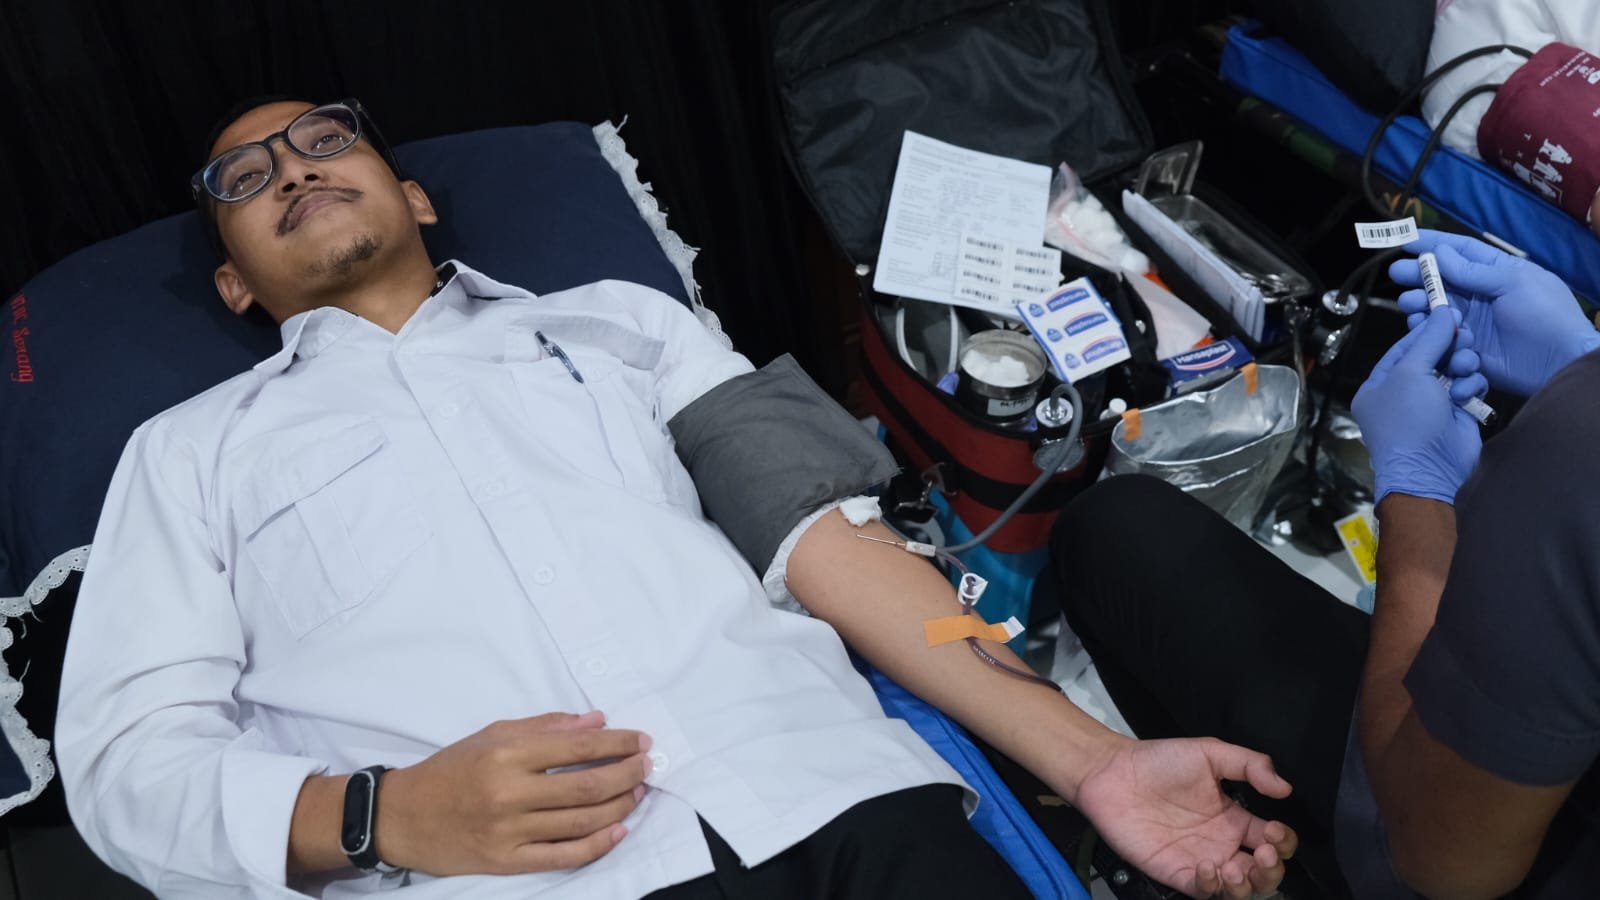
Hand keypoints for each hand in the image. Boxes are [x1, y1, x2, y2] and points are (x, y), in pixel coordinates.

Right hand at [377, 711, 652, 875]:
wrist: (403, 816)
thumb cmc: (452, 769)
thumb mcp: (492, 734)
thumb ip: (546, 726)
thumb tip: (596, 720)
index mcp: (506, 754)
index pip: (578, 748)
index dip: (618, 743)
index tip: (641, 739)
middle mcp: (509, 793)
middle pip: (586, 787)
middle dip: (627, 773)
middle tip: (648, 764)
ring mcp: (509, 831)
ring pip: (581, 822)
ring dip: (619, 806)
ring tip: (638, 791)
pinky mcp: (506, 861)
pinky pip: (562, 856)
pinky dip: (596, 845)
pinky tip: (618, 830)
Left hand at [1073, 737, 1297, 898]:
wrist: (1113, 772)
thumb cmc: (1158, 761)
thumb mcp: (1209, 752)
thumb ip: (1250, 764)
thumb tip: (1285, 787)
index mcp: (1235, 818)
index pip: (1274, 841)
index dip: (1284, 842)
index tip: (1275, 830)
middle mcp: (1222, 843)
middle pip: (1263, 874)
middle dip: (1273, 871)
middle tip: (1266, 853)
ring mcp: (1200, 860)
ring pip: (1239, 891)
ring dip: (1248, 887)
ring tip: (1237, 868)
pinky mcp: (1176, 872)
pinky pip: (1203, 892)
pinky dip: (1212, 886)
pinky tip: (1208, 867)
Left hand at [1352, 307, 1484, 505]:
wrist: (1430, 468)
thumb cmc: (1408, 419)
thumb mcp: (1411, 373)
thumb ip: (1428, 340)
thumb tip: (1443, 311)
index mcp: (1379, 386)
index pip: (1403, 348)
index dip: (1425, 330)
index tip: (1447, 313)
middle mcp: (1403, 394)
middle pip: (1432, 356)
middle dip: (1449, 347)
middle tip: (1464, 337)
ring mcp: (1431, 405)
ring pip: (1454, 370)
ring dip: (1462, 366)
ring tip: (1464, 368)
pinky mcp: (1456, 414)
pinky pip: (1468, 388)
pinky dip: (1471, 386)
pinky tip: (1469, 393)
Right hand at [1391, 230, 1599, 395]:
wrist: (1558, 361)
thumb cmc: (1544, 314)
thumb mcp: (1514, 282)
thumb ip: (1474, 270)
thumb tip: (1439, 252)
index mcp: (1496, 271)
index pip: (1459, 250)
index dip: (1432, 243)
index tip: (1404, 241)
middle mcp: (1480, 294)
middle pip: (1441, 279)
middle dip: (1418, 275)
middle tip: (1397, 274)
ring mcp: (1472, 321)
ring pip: (1435, 307)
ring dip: (1419, 303)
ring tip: (1410, 303)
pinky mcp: (1466, 346)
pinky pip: (1438, 335)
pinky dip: (1428, 330)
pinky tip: (1422, 327)